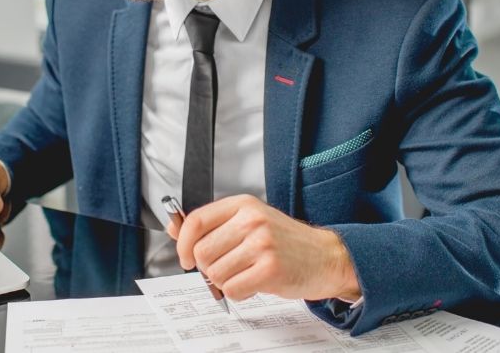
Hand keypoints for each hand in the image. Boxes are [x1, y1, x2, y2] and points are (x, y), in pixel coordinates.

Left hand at [169, 194, 359, 301]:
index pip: (196, 221)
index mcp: (243, 205)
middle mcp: (252, 220)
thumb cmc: (285, 242)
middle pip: (202, 252)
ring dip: (226, 281)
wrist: (325, 257)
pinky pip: (233, 289)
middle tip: (228, 267)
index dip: (182, 243)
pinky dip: (239, 293)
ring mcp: (262, 244)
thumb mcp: (249, 222)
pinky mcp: (270, 269)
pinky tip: (254, 283)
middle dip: (208, 267)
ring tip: (246, 273)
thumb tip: (174, 227)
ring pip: (215, 274)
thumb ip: (212, 225)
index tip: (185, 257)